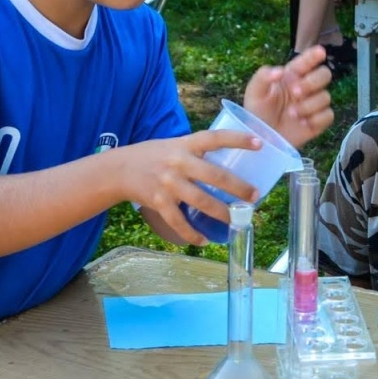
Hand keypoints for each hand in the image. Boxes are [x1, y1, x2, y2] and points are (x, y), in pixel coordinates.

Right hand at [116, 129, 263, 244]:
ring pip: (202, 202)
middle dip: (238, 187)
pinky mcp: (159, 202)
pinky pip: (179, 221)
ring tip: (236, 221)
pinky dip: (192, 234)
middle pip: (214, 176)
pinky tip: (204, 240)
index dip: (237, 139)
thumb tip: (229, 156)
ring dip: (222, 214)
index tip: (259, 144)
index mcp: (185, 145)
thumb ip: (197, 150)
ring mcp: (168, 184)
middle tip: (254, 197)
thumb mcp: (175, 144)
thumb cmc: (153, 156)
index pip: (215, 138)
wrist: (118, 169)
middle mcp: (178, 163)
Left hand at [243, 45, 333, 146]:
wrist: (261, 139)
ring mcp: (313, 104)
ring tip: (292, 114)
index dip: (314, 55)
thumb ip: (263, 76)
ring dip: (309, 105)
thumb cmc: (257, 113)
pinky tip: (303, 124)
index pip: (307, 61)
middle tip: (295, 93)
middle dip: (312, 82)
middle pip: (324, 75)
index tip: (320, 52)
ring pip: (326, 97)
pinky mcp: (318, 122)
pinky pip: (328, 115)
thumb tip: (280, 70)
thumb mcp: (254, 92)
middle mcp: (305, 87)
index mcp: (291, 76)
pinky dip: (316, 119)